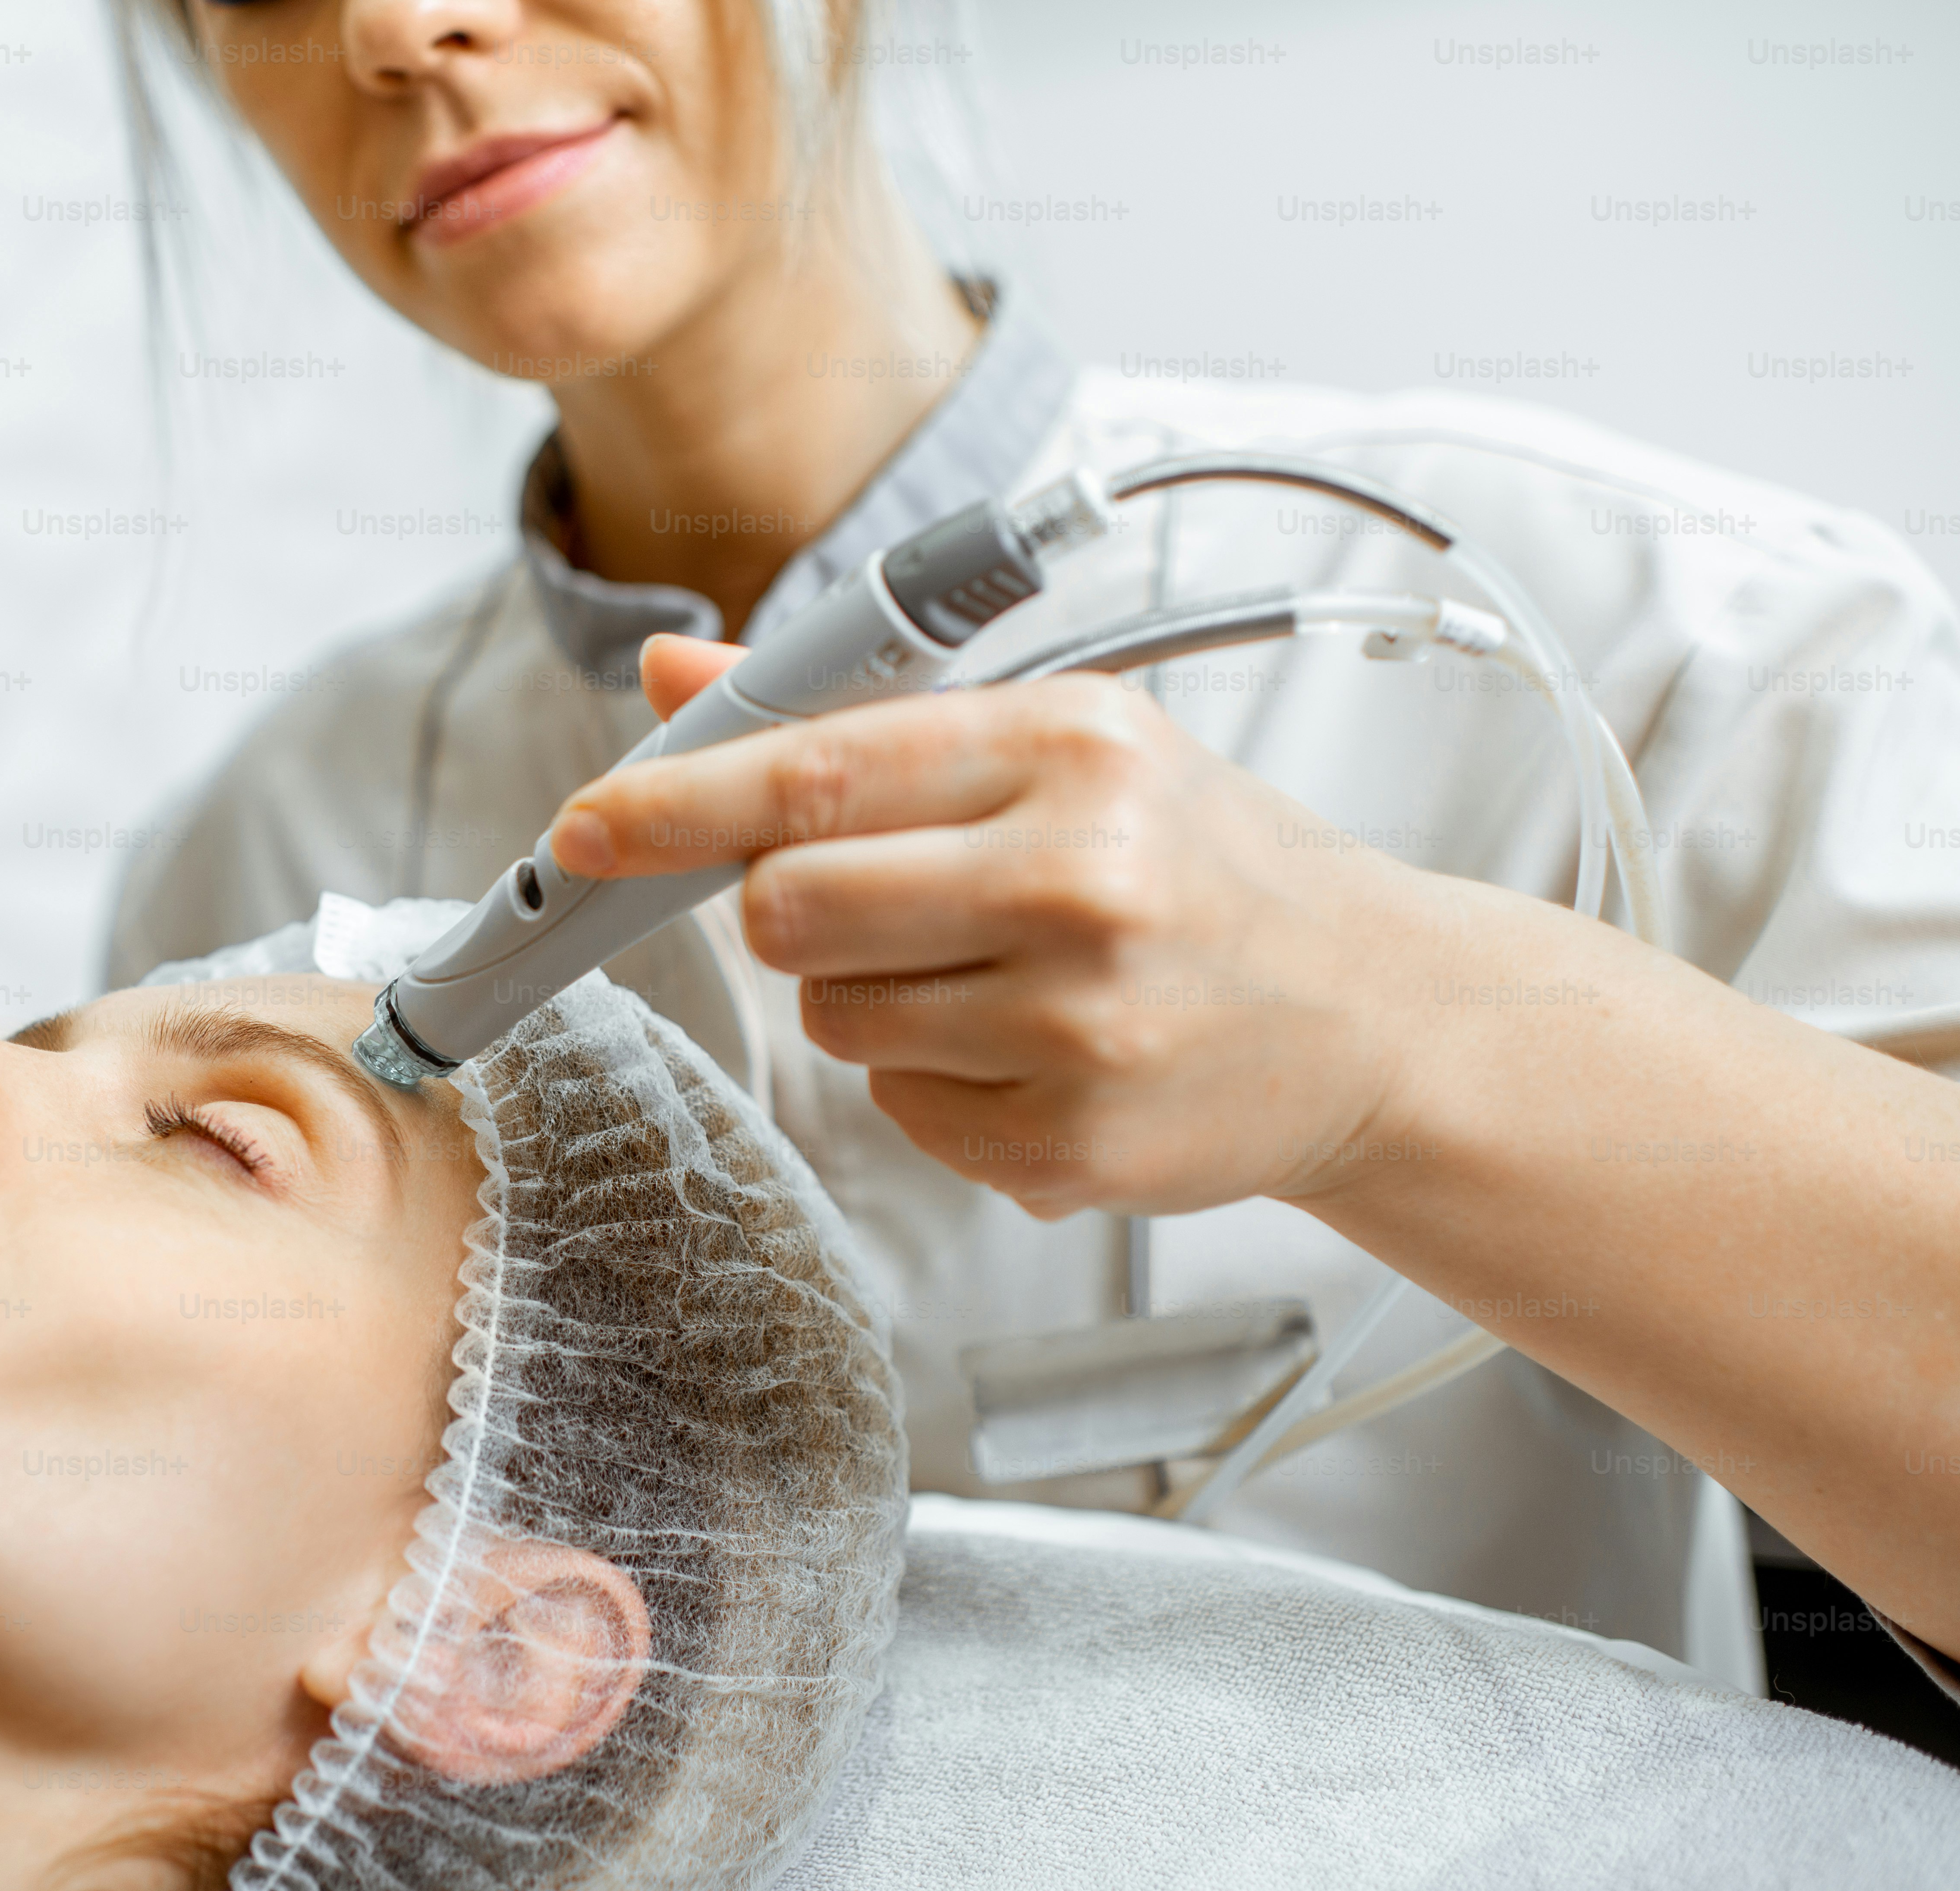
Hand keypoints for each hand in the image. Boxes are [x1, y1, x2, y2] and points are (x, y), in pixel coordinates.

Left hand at [546, 634, 1450, 1217]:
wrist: (1373, 1014)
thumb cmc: (1197, 864)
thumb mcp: (1055, 744)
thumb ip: (850, 716)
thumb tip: (674, 677)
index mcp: (1071, 751)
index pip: (812, 774)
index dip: (671, 804)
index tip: (586, 828)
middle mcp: (1080, 882)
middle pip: (792, 911)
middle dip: (791, 912)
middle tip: (876, 902)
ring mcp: (1078, 1026)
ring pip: (834, 1020)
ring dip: (872, 999)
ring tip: (994, 975)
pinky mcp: (1068, 1145)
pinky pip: (901, 1110)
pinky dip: (936, 1083)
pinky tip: (1034, 1049)